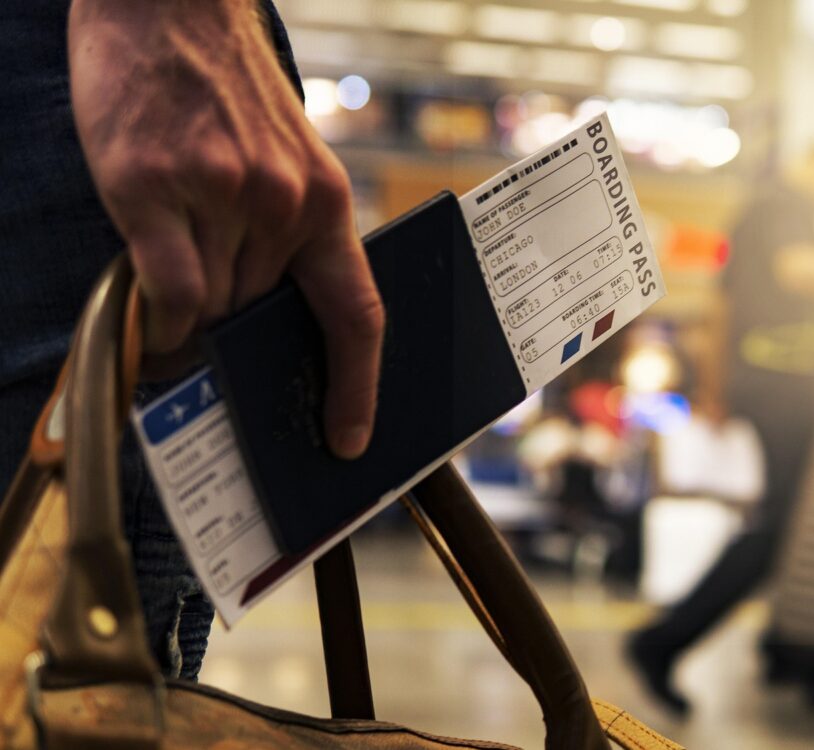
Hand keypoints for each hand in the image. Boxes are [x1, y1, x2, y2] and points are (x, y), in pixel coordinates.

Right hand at [68, 0, 383, 458]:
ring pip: (211, 310)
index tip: (349, 436)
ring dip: (191, 323)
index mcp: (326, 203)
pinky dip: (159, 319)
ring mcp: (219, 196)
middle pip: (261, 318)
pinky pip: (168, 292)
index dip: (357, 386)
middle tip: (214, 349)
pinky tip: (151, 314)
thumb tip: (262, 323)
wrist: (170, 9)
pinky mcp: (153, 188)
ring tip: (171, 297)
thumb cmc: (226, 93)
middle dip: (237, 339)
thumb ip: (284, 238)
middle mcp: (281, 205)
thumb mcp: (286, 163)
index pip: (357, 314)